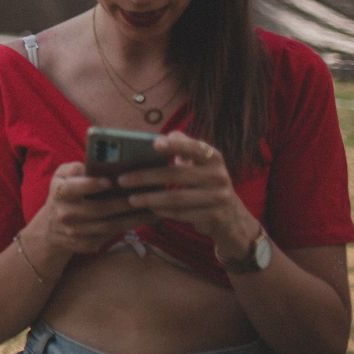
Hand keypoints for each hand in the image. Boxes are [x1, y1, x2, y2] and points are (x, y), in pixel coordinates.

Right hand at [37, 161, 157, 255]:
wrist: (50, 229)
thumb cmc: (64, 194)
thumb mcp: (61, 177)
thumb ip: (73, 169)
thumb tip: (91, 164)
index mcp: (60, 193)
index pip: (73, 188)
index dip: (90, 185)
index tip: (109, 181)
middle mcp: (66, 214)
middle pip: (98, 210)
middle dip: (124, 203)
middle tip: (146, 196)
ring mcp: (76, 232)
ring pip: (109, 226)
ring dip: (133, 219)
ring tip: (153, 210)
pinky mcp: (87, 244)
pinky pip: (111, 236)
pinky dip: (129, 228)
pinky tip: (144, 220)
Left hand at [123, 132, 256, 254]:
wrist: (231, 216)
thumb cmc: (205, 183)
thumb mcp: (199, 163)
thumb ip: (183, 147)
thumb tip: (162, 136)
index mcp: (213, 157)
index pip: (194, 148)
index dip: (176, 145)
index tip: (155, 144)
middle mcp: (219, 176)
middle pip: (177, 175)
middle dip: (147, 177)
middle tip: (122, 180)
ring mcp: (219, 197)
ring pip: (178, 198)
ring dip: (151, 198)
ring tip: (131, 199)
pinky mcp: (215, 216)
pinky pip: (183, 214)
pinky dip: (164, 212)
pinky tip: (149, 210)